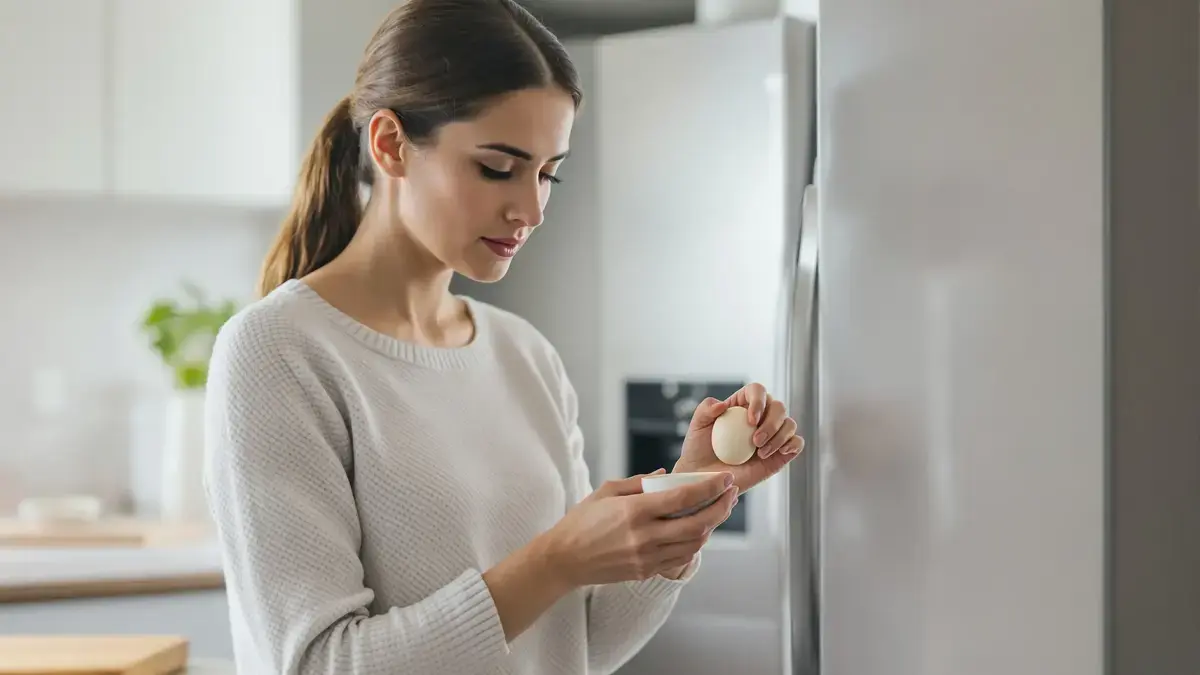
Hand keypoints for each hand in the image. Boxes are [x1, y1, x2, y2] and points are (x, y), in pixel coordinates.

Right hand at [541, 470, 737, 586]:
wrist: (564, 559)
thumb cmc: (582, 520)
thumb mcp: (606, 491)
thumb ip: (639, 482)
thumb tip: (667, 475)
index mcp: (635, 511)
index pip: (684, 498)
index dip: (710, 488)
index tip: (725, 478)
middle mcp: (644, 536)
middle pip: (698, 523)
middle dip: (720, 508)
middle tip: (730, 495)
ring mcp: (647, 557)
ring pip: (694, 543)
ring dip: (711, 526)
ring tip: (718, 511)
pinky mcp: (646, 571)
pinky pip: (680, 558)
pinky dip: (695, 543)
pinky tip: (698, 530)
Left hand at [673, 382, 803, 492]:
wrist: (704, 478)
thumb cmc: (699, 450)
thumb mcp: (696, 426)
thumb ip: (705, 409)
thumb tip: (723, 405)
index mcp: (742, 405)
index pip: (757, 390)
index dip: (759, 400)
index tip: (751, 420)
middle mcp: (761, 418)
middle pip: (778, 407)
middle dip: (771, 423)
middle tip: (755, 441)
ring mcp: (772, 436)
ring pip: (789, 424)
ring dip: (779, 437)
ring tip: (761, 453)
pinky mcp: (780, 455)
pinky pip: (797, 443)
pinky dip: (793, 444)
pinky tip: (780, 452)